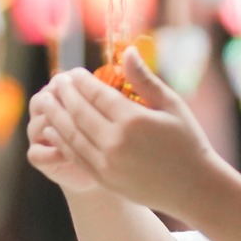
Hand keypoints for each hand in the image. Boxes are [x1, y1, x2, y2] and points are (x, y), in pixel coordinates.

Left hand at [34, 49, 225, 219]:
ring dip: (55, 116)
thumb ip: (144, 79)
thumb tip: (127, 51)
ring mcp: (107, 164)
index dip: (81, 81)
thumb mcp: (171, 105)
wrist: (194, 188)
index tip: (73, 72)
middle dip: (64, 94)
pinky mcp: (104, 179)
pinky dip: (61, 141)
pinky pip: (75, 156)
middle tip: (55, 81)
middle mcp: (116, 142)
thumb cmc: (188, 142)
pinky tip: (52, 128)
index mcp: (133, 120)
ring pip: (71, 135)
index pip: (96, 94)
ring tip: (45, 101)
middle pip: (79, 112)